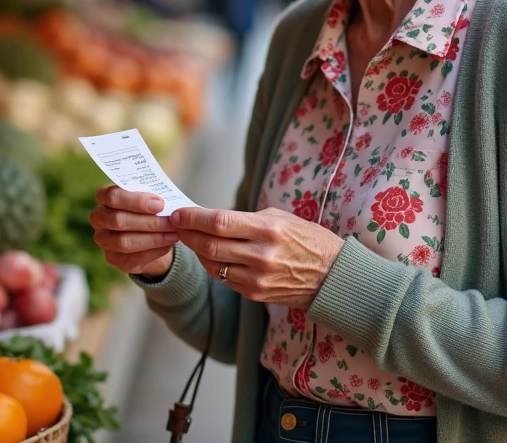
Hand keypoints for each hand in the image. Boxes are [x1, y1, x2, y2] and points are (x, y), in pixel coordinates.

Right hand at [89, 185, 178, 278]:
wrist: (151, 234)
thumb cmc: (149, 210)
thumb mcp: (150, 198)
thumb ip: (152, 198)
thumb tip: (165, 203)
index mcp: (104, 197)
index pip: (112, 196)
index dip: (136, 200)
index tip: (160, 204)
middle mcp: (99, 218)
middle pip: (118, 220)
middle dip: (148, 222)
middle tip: (171, 221)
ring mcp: (104, 240)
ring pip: (124, 242)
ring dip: (153, 238)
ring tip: (173, 234)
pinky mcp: (113, 259)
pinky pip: (133, 258)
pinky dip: (154, 251)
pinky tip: (168, 244)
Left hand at [170, 207, 343, 308]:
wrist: (331, 276)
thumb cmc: (306, 239)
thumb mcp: (280, 218)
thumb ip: (245, 219)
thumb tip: (210, 217)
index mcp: (268, 229)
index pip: (220, 222)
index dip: (194, 218)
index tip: (178, 213)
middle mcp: (261, 255)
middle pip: (210, 244)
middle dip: (188, 233)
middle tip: (176, 224)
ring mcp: (257, 277)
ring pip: (212, 263)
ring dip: (196, 250)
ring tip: (190, 238)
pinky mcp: (254, 293)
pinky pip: (223, 278)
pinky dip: (212, 265)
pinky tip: (210, 254)